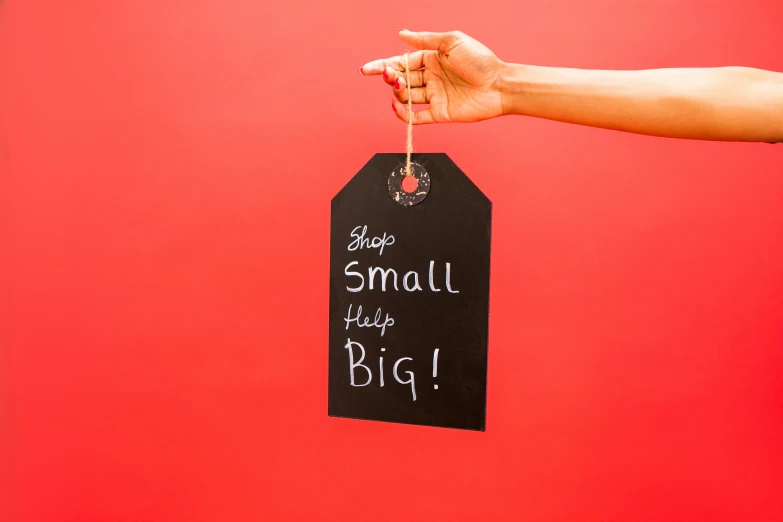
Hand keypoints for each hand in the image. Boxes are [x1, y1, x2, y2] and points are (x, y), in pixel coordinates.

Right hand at [360, 30, 505, 124]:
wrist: (499, 85)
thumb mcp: (451, 41)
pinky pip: (416, 117)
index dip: (383, 65)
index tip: (367, 69)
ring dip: (398, 93)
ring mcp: (434, 96)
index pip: (402, 62)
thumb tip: (401, 34)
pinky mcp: (439, 113)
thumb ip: (424, 40)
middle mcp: (431, 77)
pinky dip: (404, 115)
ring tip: (401, 87)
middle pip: (401, 80)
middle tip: (390, 77)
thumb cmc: (480, 60)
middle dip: (391, 78)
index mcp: (432, 59)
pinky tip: (397, 108)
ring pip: (406, 97)